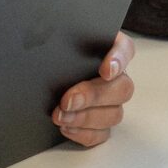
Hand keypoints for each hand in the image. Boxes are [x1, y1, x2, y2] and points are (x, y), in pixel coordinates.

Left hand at [51, 32, 135, 148]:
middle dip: (93, 96)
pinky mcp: (101, 124)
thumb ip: (58, 33)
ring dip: (85, 117)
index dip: (118, 60)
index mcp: (109, 48)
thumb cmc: (53, 50)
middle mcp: (116, 76)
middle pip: (122, 88)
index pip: (124, 49)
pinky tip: (65, 127)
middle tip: (68, 100)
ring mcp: (111, 102)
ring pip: (113, 114)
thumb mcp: (55, 37)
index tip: (105, 70)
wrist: (43, 71)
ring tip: (60, 116)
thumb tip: (44, 36)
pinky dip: (83, 133)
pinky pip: (101, 134)